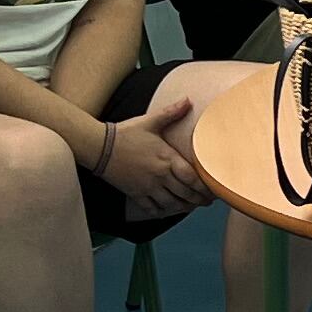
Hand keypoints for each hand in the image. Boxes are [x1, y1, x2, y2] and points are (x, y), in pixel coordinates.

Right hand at [94, 99, 206, 219]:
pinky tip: (168, 210)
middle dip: (198, 200)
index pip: (192, 177)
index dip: (204, 187)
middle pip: (185, 193)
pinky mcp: (135, 194)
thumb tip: (188, 99)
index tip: (212, 190)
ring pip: (171, 203)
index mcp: (166, 158)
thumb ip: (171, 112)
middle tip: (207, 202)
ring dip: (183, 207)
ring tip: (192, 207)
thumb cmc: (125, 133)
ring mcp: (147, 186)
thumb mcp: (150, 121)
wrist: (99, 146)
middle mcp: (159, 175)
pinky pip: (152, 208)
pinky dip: (162, 212)